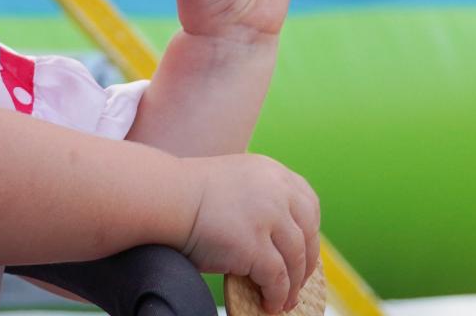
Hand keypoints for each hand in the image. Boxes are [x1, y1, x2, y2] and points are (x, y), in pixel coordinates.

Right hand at [181, 153, 319, 312]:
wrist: (164, 197)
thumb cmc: (188, 193)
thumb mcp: (236, 182)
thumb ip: (258, 197)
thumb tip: (274, 234)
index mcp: (274, 173)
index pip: (308, 203)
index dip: (311, 231)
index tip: (306, 249)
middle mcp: (277, 192)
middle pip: (308, 233)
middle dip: (307, 262)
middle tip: (300, 281)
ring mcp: (268, 217)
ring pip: (296, 259)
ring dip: (294, 285)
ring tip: (285, 301)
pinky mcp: (255, 245)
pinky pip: (277, 277)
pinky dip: (277, 295)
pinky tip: (269, 303)